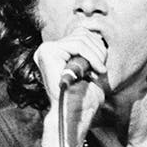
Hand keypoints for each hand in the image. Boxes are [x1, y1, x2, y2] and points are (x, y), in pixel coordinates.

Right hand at [35, 28, 107, 146]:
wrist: (74, 115)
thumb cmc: (84, 99)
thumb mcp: (90, 71)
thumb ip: (90, 51)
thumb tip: (96, 31)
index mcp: (56, 53)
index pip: (81, 34)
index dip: (97, 47)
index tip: (101, 67)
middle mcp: (47, 50)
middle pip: (82, 33)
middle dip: (98, 50)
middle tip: (100, 70)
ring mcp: (45, 50)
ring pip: (82, 38)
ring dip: (96, 56)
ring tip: (97, 72)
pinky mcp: (48, 52)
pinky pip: (78, 45)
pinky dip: (92, 57)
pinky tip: (96, 71)